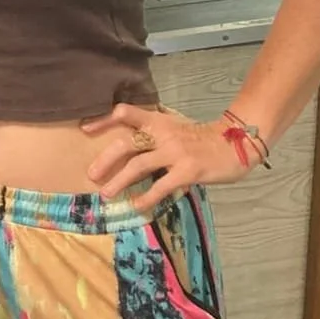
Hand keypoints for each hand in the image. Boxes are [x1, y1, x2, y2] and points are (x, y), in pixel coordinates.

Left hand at [83, 104, 249, 211]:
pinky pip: (161, 185)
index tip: (85, 129)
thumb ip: (152, 132)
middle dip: (105, 159)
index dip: (104, 120)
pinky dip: (147, 197)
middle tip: (91, 174)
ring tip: (106, 193)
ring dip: (119, 180)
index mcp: (157, 120)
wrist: (234, 143)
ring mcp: (174, 152)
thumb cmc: (200, 138)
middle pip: (125, 144)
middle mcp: (162, 133)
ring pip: (138, 165)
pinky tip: (137, 205)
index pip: (126, 113)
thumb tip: (127, 144)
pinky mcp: (187, 170)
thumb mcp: (173, 126)